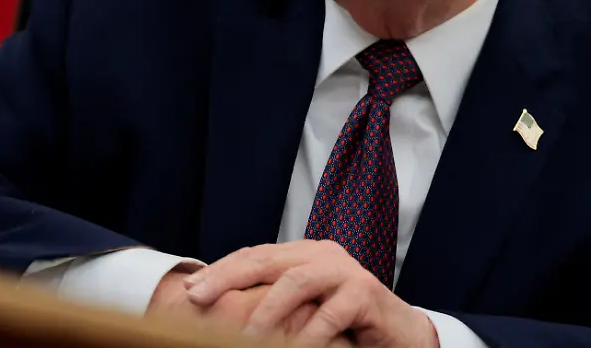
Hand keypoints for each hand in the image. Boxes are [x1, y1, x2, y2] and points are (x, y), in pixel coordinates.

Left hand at [150, 268, 351, 344]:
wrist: (400, 334)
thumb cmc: (347, 324)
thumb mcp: (304, 310)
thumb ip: (275, 302)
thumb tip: (222, 313)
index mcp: (304, 254)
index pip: (255, 255)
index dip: (221, 270)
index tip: (190, 289)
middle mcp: (322, 255)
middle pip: (267, 259)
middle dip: (228, 278)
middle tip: (198, 298)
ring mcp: (345, 272)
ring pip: (296, 281)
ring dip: (266, 310)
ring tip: (244, 336)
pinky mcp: (365, 293)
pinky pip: (330, 314)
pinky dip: (308, 335)